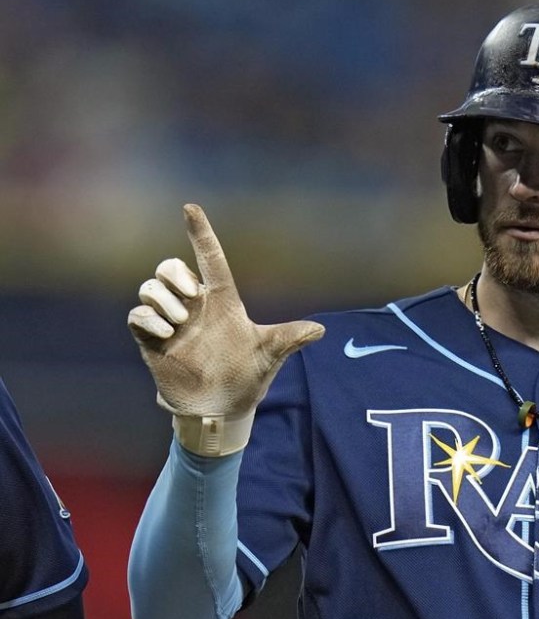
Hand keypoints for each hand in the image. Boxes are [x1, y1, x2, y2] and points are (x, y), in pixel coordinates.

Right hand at [127, 203, 324, 455]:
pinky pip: (138, 314)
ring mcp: (172, 323)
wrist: (220, 410)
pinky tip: (166, 336)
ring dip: (163, 299)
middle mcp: (195, 306)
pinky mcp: (152, 340)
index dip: (201, 234)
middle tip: (191, 294)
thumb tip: (321, 329)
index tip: (191, 208)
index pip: (211, 259)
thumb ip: (289, 339)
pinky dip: (148, 319)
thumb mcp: (269, 355)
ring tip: (180, 324)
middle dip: (174, 273)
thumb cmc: (246, 377)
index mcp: (223, 301)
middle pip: (170, 267)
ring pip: (150, 287)